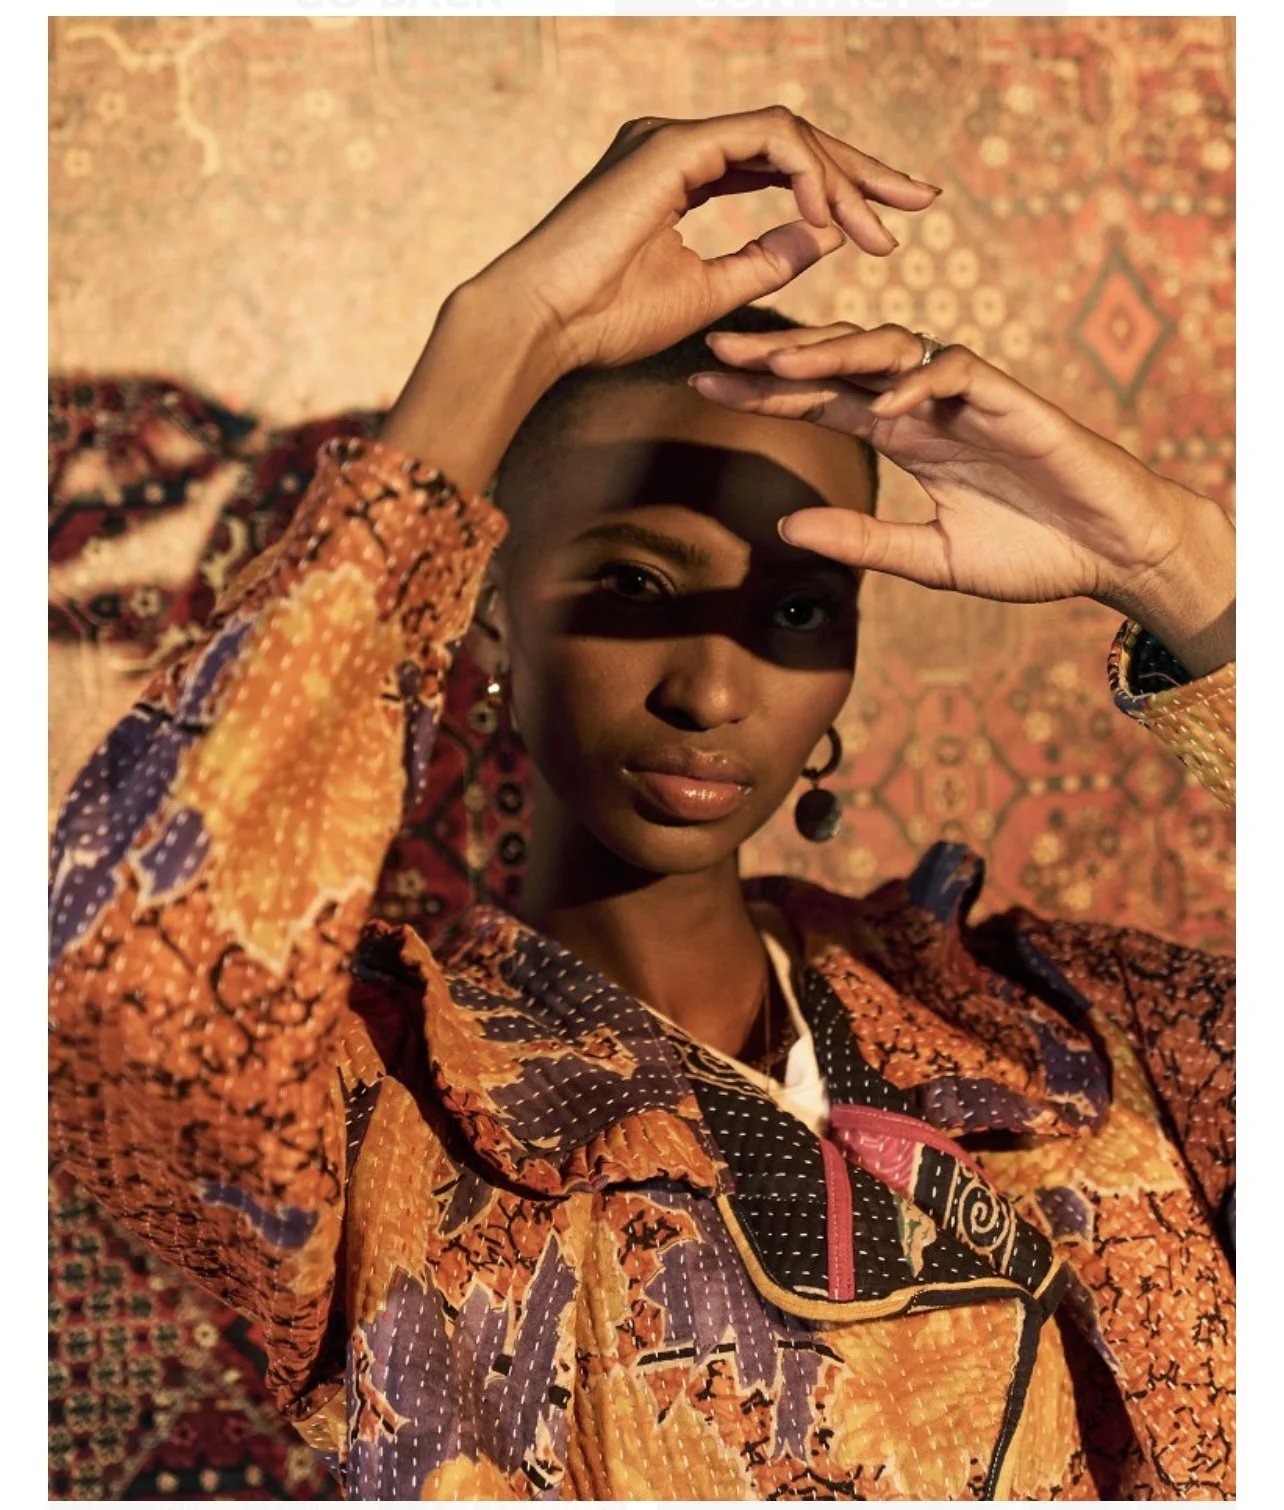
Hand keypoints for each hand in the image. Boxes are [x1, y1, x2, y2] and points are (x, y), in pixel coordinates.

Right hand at [481, 109, 940, 376]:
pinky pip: (768, 141)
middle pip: (795, 141)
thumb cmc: (605, 322)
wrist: (542, 326)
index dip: (840, 191)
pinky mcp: (675, 146)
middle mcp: (681, 144)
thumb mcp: (707, 295)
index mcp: (683, 174)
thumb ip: (765, 261)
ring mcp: (676, 137)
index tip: (888, 229)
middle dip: (863, 171)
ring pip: (789, 135)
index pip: (780, 165)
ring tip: (881, 230)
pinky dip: (808, 176)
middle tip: (922, 201)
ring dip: (844, 180)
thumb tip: (825, 237)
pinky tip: (832, 220)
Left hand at [691, 323, 1234, 674]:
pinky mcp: (1013, 400)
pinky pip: (957, 373)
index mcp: (904, 434)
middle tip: (715, 351)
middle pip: (841, 361)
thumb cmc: (1029, 554)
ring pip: (890, 349)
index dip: (765, 390)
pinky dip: (917, 384)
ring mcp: (969, 397)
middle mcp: (927, 404)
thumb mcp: (927, 559)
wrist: (1111, 554)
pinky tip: (880, 405)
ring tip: (780, 362)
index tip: (705, 386)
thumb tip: (782, 527)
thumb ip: (860, 540)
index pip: (821, 399)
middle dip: (779, 354)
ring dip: (834, 353)